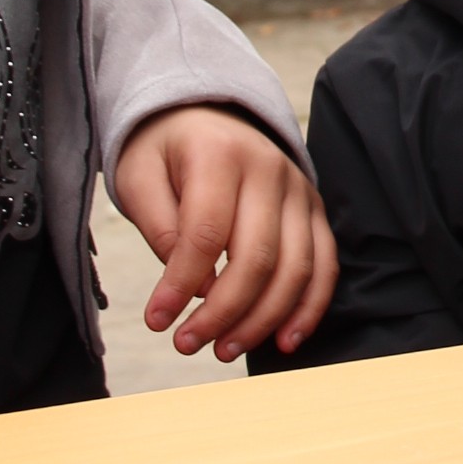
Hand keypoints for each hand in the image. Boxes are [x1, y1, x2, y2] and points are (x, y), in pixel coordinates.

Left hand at [112, 105, 337, 361]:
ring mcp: (299, 190)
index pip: (206, 232)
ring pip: (295, 268)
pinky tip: (284, 341)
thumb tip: (194, 286)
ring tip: (225, 349)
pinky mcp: (314, 210)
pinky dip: (309, 309)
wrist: (207, 114)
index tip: (156, 320)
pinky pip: (325, 266)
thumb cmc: (165, 151)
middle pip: (256, 257)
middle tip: (188, 344)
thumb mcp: (138, 174)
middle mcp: (269, 169)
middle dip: (223, 312)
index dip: (181, 284)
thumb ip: (158, 225)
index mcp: (220, 154)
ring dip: (263, 320)